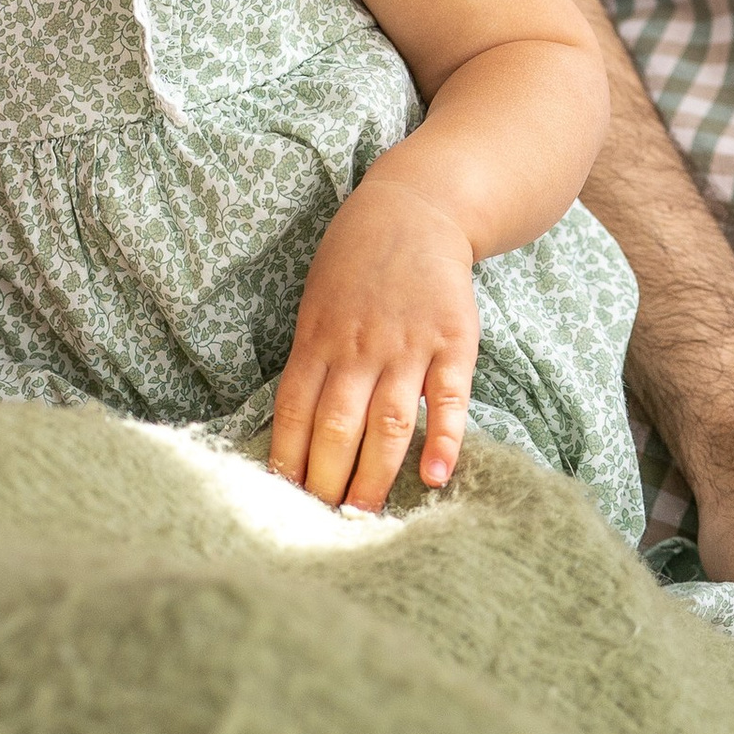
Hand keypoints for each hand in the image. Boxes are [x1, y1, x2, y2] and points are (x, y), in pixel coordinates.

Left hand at [270, 175, 479, 511]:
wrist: (413, 210)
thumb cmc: (355, 265)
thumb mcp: (316, 304)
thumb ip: (311, 361)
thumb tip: (292, 429)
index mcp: (317, 339)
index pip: (294, 410)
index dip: (287, 458)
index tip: (280, 500)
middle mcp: (359, 347)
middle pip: (337, 425)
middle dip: (327, 479)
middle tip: (322, 523)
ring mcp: (407, 345)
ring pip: (388, 421)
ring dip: (376, 473)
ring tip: (366, 516)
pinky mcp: (453, 343)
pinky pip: (448, 399)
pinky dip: (444, 439)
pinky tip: (437, 476)